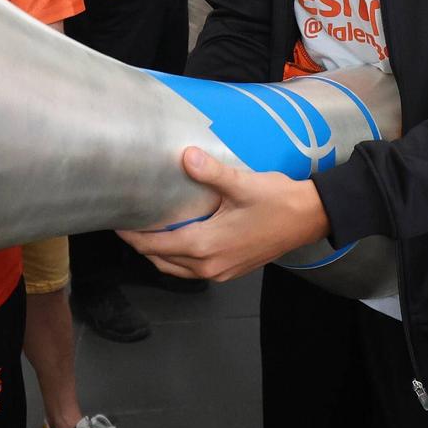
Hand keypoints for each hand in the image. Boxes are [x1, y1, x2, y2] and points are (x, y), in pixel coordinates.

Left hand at [117, 147, 331, 283]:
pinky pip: (192, 270)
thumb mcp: (243, 183)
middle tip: (127, 224)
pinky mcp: (230, 270)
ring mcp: (221, 271)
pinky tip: (177, 239)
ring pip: (175, 269)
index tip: (117, 222)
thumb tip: (184, 156)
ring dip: (158, 254)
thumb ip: (211, 172)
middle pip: (161, 260)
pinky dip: (177, 259)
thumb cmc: (278, 201)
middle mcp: (210, 265)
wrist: (310, 218)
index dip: (134, 235)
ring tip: (147, 231)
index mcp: (208, 245)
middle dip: (141, 245)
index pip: (157, 245)